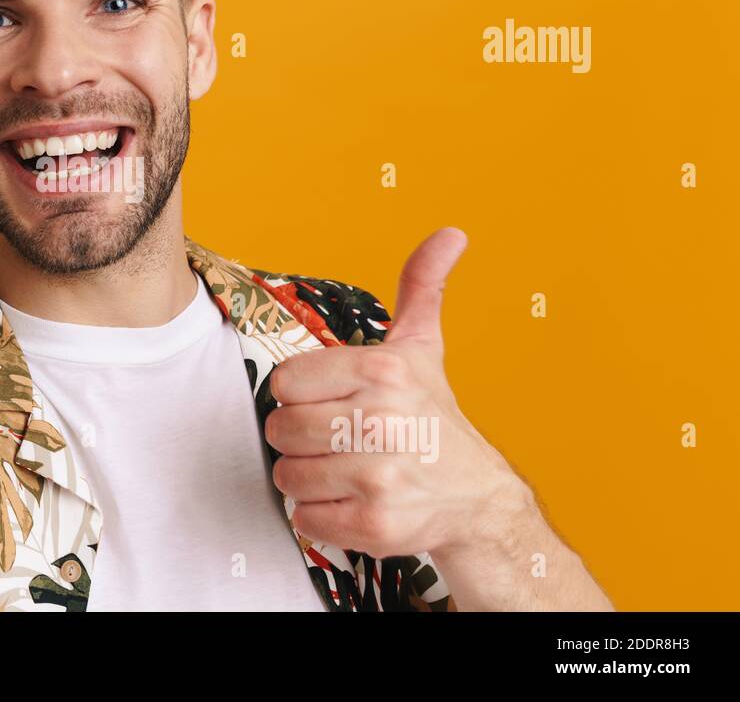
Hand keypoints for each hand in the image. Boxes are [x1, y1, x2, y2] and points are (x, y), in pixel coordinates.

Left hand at [267, 227, 532, 559]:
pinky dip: (319, 516)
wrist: (477, 497)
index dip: (300, 395)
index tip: (331, 401)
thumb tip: (450, 233)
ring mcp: (378, 476)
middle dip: (300, 438)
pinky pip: (304, 518)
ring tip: (345, 471)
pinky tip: (352, 502)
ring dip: (308, 478)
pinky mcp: (375, 525)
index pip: (284, 381)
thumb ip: (421, 287)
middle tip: (337, 440)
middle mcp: (381, 421)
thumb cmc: (435, 418)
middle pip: (280, 429)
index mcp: (382, 371)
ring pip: (287, 475)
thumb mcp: (423, 348)